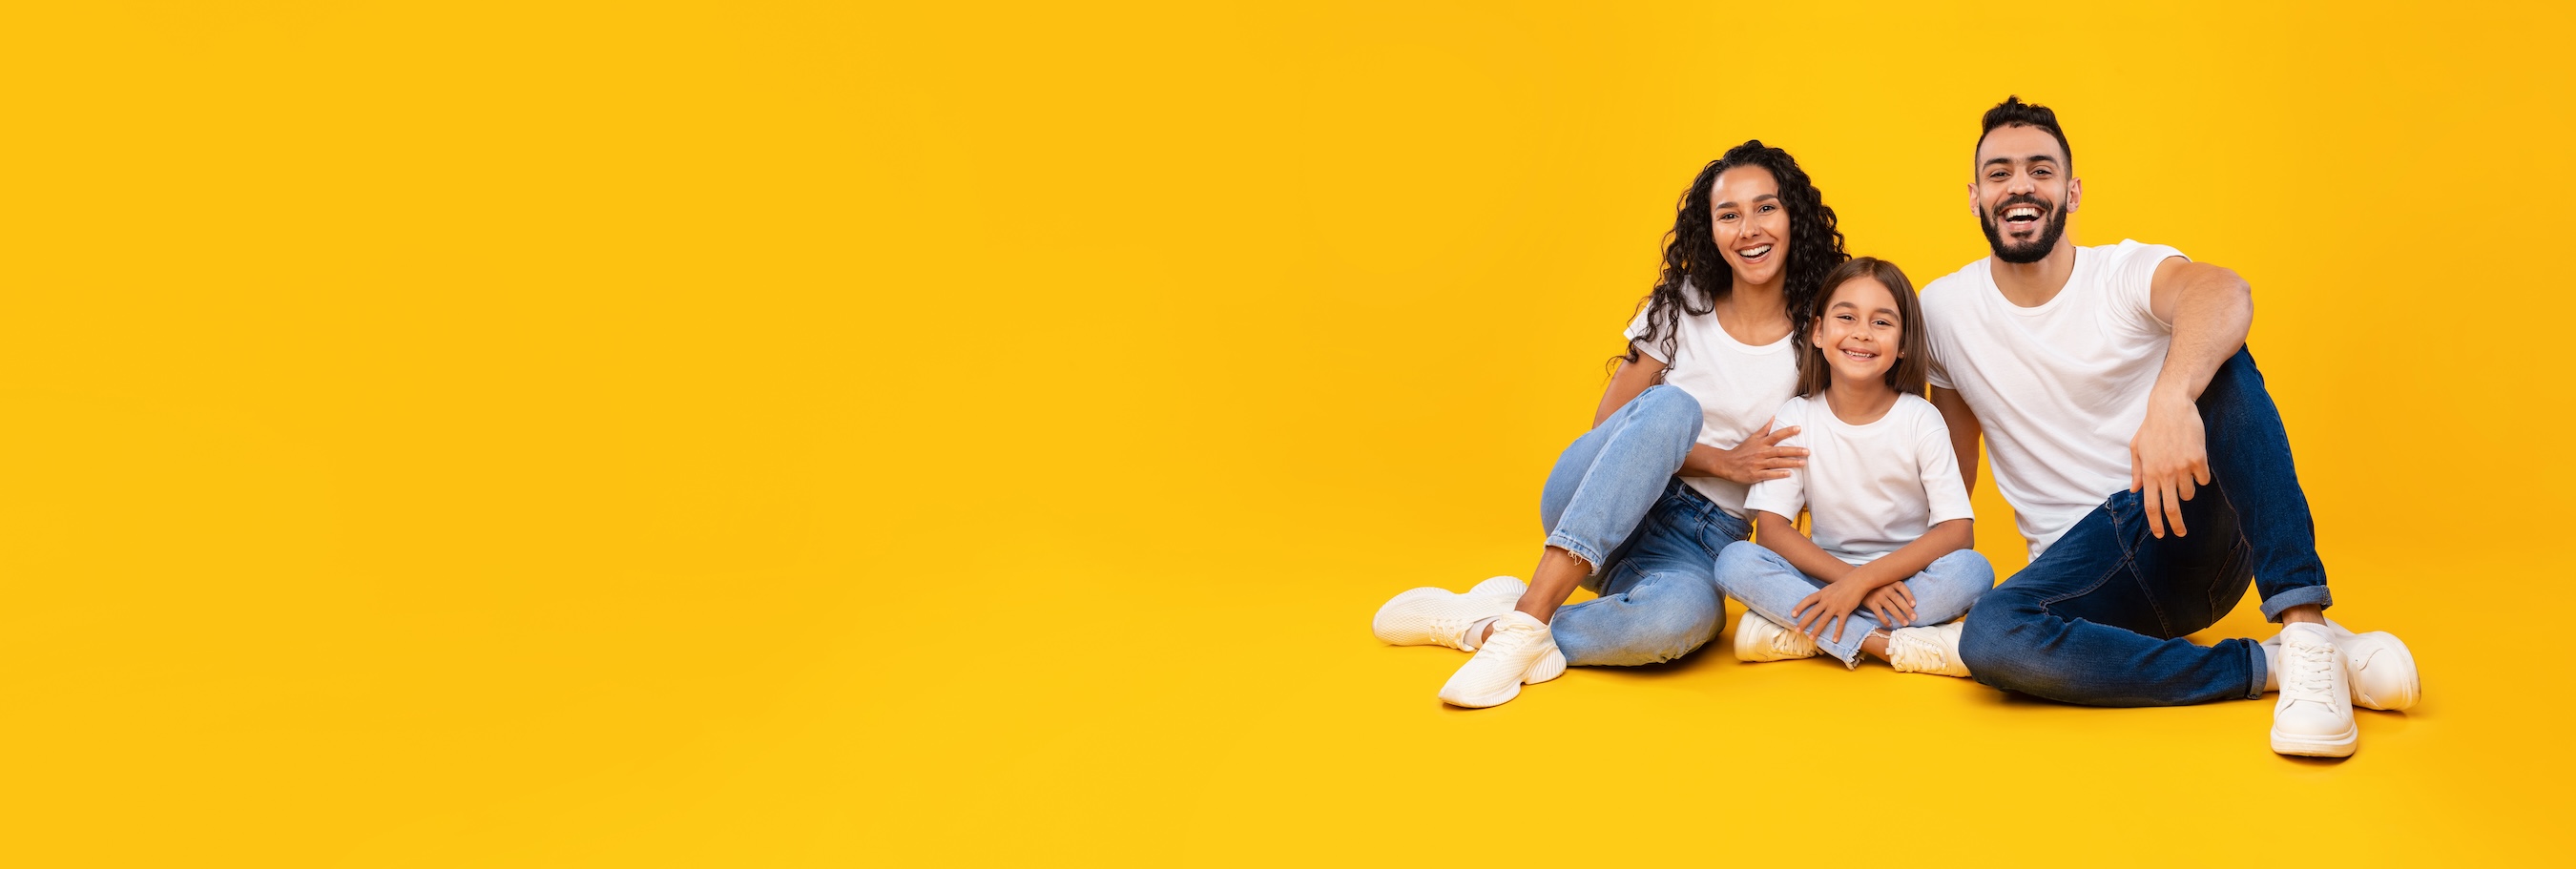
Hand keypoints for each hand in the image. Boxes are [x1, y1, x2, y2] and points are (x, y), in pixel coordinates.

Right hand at [1711, 418, 1807, 484]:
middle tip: (1808, 451)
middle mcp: (1761, 452)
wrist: (1727, 464)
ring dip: (1791, 463)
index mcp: (1761, 443)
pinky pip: (1769, 474)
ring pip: (1777, 463)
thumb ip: (1764, 429)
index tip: (1799, 428)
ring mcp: (1758, 464)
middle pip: (1780, 450)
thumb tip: (1774, 417)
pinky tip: (1789, 474)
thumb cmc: (1741, 451)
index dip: (1787, 431)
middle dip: (1795, 451)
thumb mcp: (1752, 438)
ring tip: (1803, 463)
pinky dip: (1779, 474)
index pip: (1776, 435)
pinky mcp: (1755, 475)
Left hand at [1793, 579, 1872, 643]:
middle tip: (1796, 631)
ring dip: (1816, 630)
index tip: (1792, 614)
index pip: (1807, 600)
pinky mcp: (1845, 610)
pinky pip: (1840, 623)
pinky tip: (1835, 640)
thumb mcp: (1830, 587)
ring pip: (1823, 620)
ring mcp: (1836, 606)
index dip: (1799, 607)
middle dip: (1803, 622)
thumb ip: (1823, 595)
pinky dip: (1837, 632)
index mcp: (1822, 593)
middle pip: (1812, 613)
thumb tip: (1816, 601)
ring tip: (1811, 638)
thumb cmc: (1845, 583)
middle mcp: (1827, 600)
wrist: (1858, 580)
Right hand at [1864, 582, 1915, 627]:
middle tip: (1914, 618)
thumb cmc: (1879, 586)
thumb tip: (1913, 600)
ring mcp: (1877, 595)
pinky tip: (1890, 625)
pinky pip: (1879, 612)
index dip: (1908, 595)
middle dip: (1907, 609)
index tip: (1914, 605)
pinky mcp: (1871, 602)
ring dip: (1899, 615)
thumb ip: (1897, 588)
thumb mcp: (1888, 582)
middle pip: (1897, 599)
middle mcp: (1884, 588)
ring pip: (1890, 606)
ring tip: (1906, 623)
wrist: (1860, 585)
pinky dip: (1884, 619)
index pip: (1902, 587)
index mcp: (1891, 582)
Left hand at [2128, 388, 2210, 537]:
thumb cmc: (2152, 426)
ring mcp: (2183, 468)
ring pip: (2189, 493)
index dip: (2156, 523)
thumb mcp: (2137, 448)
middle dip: (2177, 525)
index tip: (2161, 535)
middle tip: (2182, 533)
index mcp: (2148, 473)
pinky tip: (2194, 461)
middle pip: (2172, 509)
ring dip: (2188, 488)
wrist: (2172, 407)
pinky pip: (2203, 479)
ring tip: (2183, 470)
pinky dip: (2200, 475)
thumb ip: (2137, 471)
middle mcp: (2165, 474)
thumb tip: (2135, 491)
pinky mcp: (2199, 460)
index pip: (2151, 506)